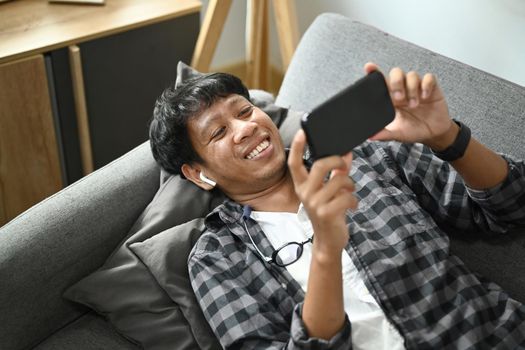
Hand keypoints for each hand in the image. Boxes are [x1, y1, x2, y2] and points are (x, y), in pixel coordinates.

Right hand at [288, 130, 356, 254]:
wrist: (328, 242)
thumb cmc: (329, 213)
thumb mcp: (330, 191)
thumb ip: (337, 172)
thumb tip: (347, 154)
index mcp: (302, 186)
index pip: (294, 163)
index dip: (297, 147)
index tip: (302, 132)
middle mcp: (305, 193)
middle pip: (319, 165)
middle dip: (336, 161)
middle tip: (344, 164)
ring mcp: (315, 204)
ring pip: (338, 180)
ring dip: (350, 184)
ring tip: (350, 192)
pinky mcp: (327, 213)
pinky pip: (347, 197)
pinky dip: (354, 200)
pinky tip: (351, 206)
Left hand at [366, 62, 457, 149]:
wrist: (433, 134)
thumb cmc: (413, 131)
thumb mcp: (397, 134)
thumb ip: (384, 134)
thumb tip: (370, 136)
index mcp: (391, 98)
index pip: (381, 82)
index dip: (374, 72)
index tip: (369, 67)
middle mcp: (403, 89)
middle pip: (396, 73)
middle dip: (396, 82)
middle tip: (398, 98)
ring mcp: (417, 87)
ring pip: (411, 75)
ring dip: (411, 89)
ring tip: (414, 105)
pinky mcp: (431, 88)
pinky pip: (429, 78)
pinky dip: (426, 85)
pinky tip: (425, 97)